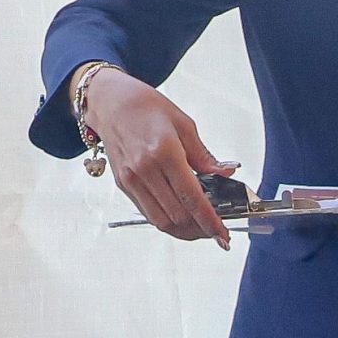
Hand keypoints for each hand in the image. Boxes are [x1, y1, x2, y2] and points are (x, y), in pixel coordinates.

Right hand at [85, 68, 238, 246]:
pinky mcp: (123, 186)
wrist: (111, 103)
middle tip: (215, 229)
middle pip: (178, 215)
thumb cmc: (147, 108)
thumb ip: (204, 155)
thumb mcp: (184, 125)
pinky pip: (148, 213)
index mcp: (164, 152)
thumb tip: (226, 174)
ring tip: (200, 227)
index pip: (192, 197)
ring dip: (184, 230)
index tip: (222, 234)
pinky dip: (167, 221)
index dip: (209, 221)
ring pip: (161, 221)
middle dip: (200, 229)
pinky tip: (181, 216)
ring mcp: (131, 180)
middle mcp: (145, 170)